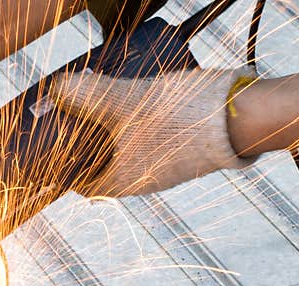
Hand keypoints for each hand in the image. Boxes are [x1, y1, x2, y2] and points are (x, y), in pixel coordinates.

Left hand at [51, 66, 257, 196]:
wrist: (242, 119)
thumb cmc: (181, 118)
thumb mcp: (125, 101)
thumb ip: (88, 95)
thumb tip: (56, 88)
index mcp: (120, 182)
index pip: (80, 183)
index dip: (65, 166)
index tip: (57, 144)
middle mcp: (142, 183)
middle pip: (102, 164)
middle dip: (89, 142)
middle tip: (80, 114)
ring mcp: (165, 169)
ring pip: (128, 152)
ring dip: (116, 131)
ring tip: (109, 100)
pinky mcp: (185, 153)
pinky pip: (152, 143)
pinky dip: (141, 127)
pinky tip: (142, 101)